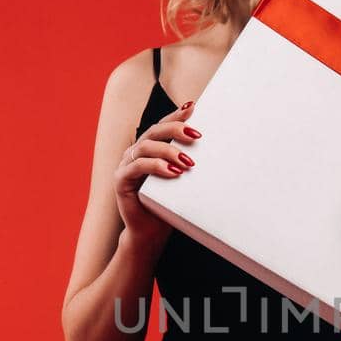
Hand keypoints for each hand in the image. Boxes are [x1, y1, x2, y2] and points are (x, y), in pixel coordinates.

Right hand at [114, 103, 201, 243]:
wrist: (151, 232)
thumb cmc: (168, 205)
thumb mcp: (182, 180)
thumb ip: (190, 163)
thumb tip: (219, 149)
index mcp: (150, 148)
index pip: (163, 126)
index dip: (176, 116)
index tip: (193, 108)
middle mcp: (136, 153)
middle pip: (154, 131)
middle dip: (176, 130)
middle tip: (196, 136)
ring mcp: (126, 165)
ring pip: (146, 147)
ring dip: (169, 151)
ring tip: (188, 162)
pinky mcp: (121, 180)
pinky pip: (136, 167)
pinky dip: (155, 167)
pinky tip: (172, 172)